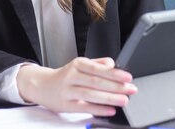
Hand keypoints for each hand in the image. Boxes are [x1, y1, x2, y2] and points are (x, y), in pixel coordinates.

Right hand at [16, 57, 136, 115]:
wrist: (43, 86)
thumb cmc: (66, 76)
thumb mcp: (80, 64)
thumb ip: (98, 64)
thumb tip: (113, 65)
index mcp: (77, 64)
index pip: (98, 69)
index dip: (114, 73)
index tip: (128, 77)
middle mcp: (71, 76)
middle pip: (96, 82)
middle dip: (116, 87)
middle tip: (131, 90)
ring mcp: (67, 91)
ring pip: (91, 95)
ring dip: (109, 98)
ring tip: (124, 100)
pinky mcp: (66, 105)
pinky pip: (84, 108)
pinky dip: (99, 109)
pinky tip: (110, 110)